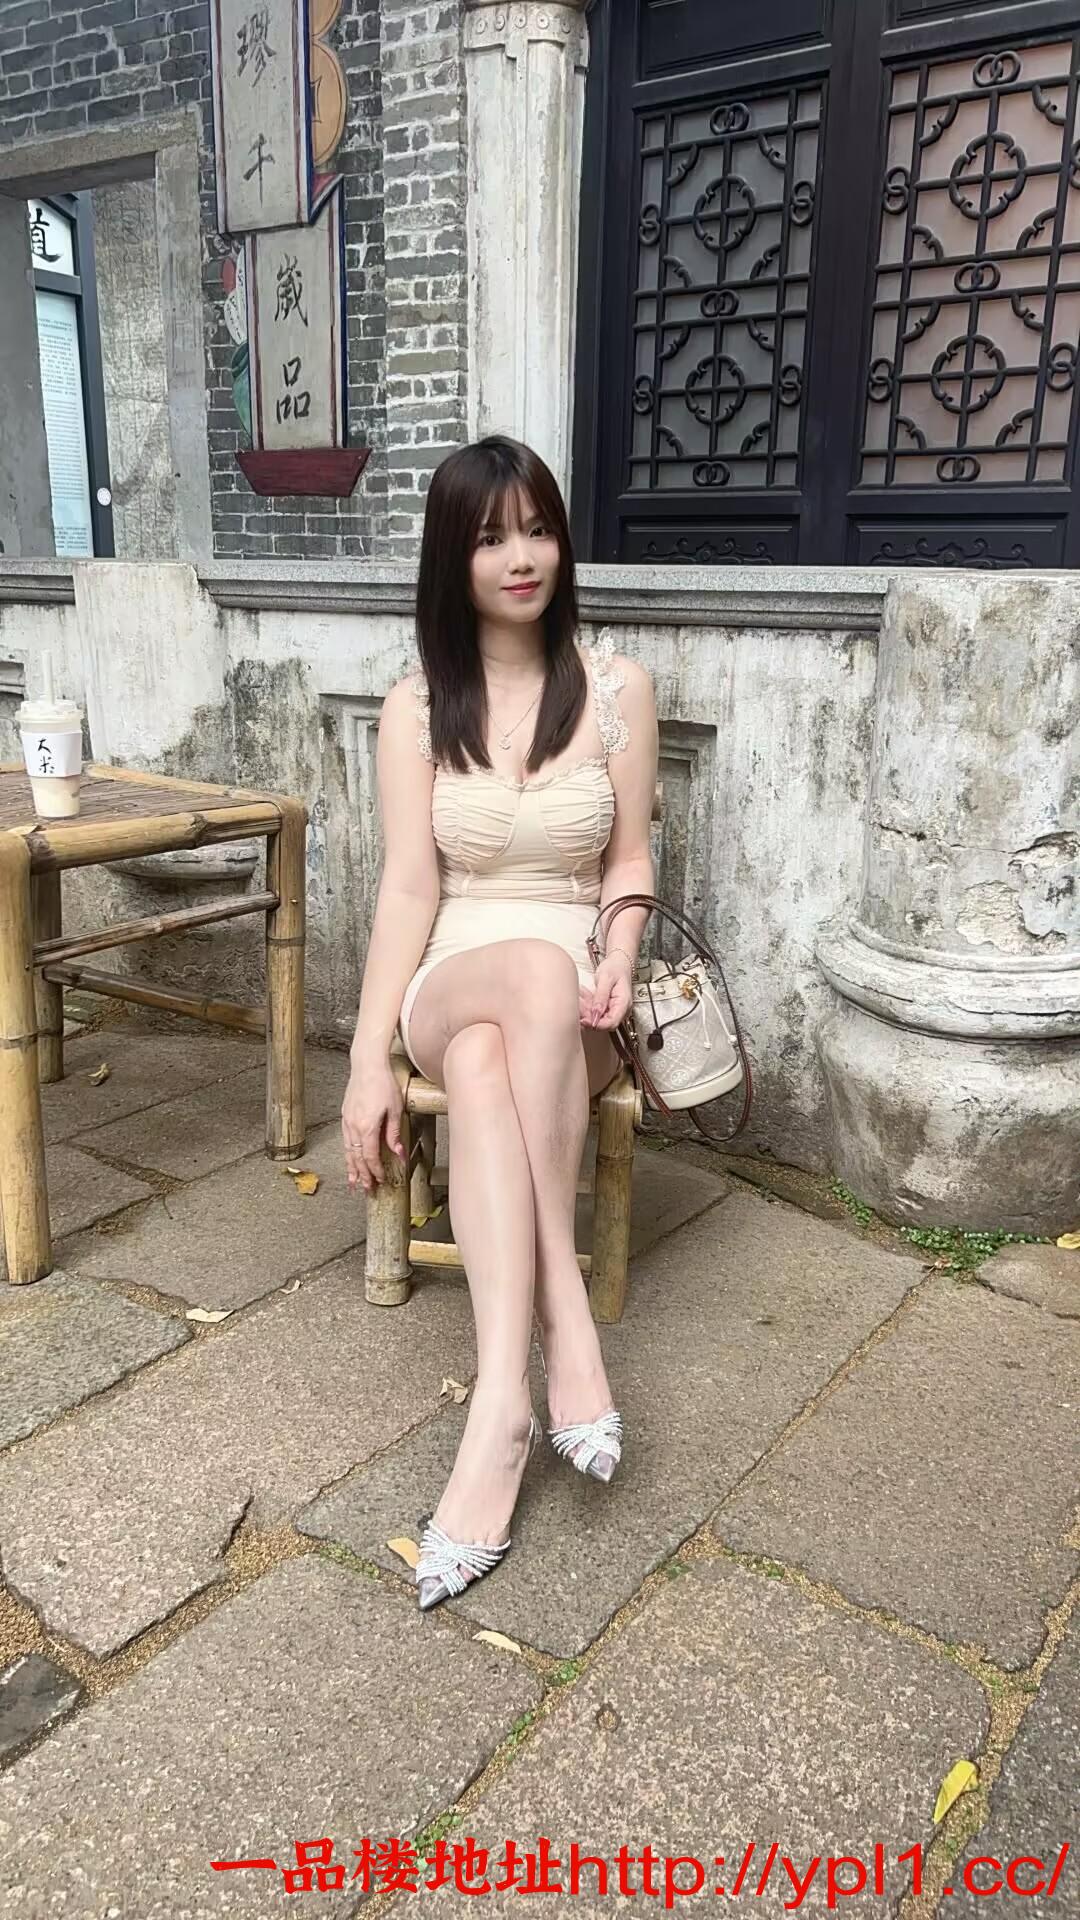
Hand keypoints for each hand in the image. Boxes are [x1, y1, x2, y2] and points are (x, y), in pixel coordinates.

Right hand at [342, 1056, 407, 1194]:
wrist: (367, 1065)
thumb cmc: (383, 1083)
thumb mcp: (395, 1110)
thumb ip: (394, 1134)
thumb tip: (399, 1154)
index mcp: (366, 1127)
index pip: (370, 1157)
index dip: (375, 1171)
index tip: (380, 1180)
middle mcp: (353, 1127)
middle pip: (356, 1158)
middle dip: (362, 1175)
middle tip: (366, 1190)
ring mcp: (347, 1121)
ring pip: (348, 1151)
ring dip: (351, 1168)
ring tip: (353, 1183)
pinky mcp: (345, 1115)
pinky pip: (345, 1141)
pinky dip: (347, 1154)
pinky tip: (349, 1159)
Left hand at [580, 952, 633, 1032]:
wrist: (618, 963)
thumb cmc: (615, 968)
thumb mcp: (606, 978)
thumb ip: (601, 996)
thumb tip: (596, 1014)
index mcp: (623, 1003)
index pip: (612, 1023)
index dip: (597, 1024)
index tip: (585, 1020)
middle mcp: (620, 1010)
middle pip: (604, 1024)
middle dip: (589, 1019)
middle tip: (578, 1008)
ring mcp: (613, 1010)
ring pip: (597, 1019)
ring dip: (586, 1013)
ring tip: (580, 999)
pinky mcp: (606, 1008)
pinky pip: (595, 1013)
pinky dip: (587, 1008)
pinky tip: (583, 998)